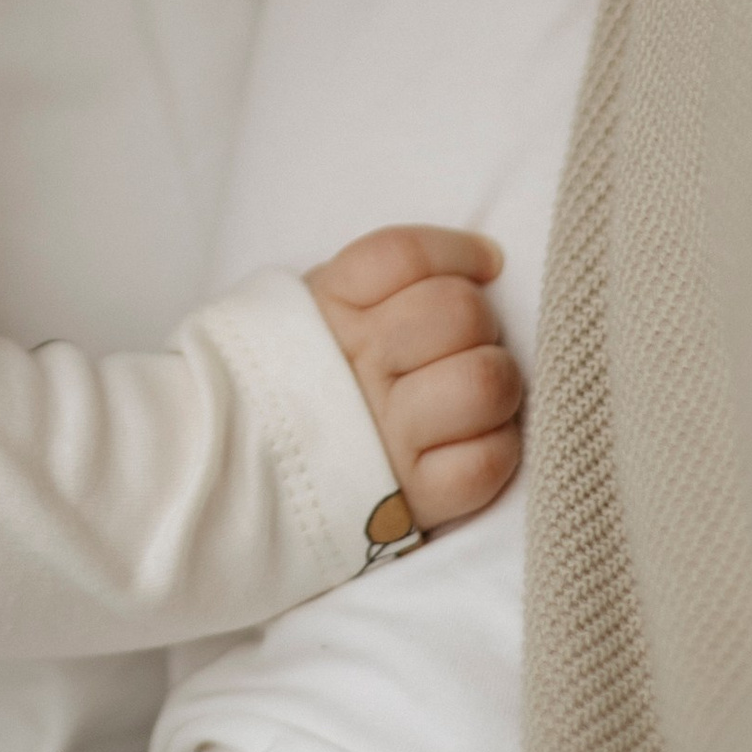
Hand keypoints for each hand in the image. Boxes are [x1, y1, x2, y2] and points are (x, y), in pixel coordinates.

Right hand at [305, 226, 522, 536]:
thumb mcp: (323, 304)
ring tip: (471, 391)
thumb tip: (488, 259)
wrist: (254, 471)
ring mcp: (387, 437)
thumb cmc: (315, 373)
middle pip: (458, 310)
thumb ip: (390, 274)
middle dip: (479, 319)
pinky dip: (495, 447)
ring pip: (485, 381)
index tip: (484, 265)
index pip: (406, 255)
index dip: (459, 253)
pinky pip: (489, 460)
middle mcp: (354, 368)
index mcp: (328, 309)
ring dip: (497, 381)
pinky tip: (470, 440)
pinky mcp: (418, 498)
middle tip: (461, 342)